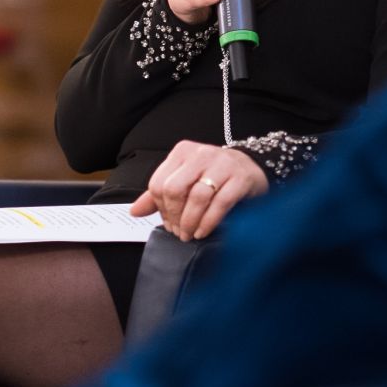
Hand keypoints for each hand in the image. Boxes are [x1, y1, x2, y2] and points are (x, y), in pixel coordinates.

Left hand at [130, 141, 268, 239]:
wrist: (252, 168)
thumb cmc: (214, 176)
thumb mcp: (185, 180)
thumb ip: (159, 195)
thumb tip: (134, 211)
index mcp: (182, 152)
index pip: (159, 183)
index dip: (160, 209)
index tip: (168, 223)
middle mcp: (201, 154)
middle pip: (175, 189)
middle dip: (174, 216)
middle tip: (179, 232)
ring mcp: (223, 164)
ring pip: (197, 196)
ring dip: (190, 222)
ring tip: (190, 234)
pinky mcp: (240, 178)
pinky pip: (220, 202)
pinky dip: (209, 221)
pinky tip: (203, 231)